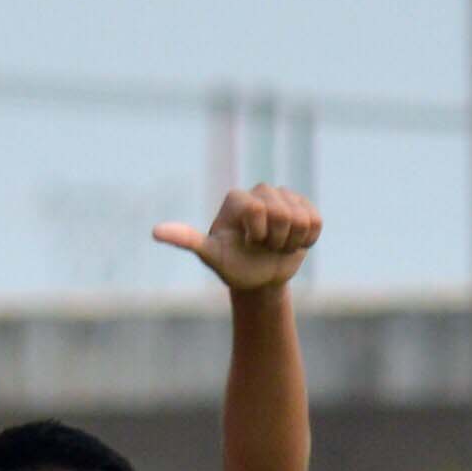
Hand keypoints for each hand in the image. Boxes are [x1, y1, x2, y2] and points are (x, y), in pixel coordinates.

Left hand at [156, 185, 322, 293]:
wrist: (259, 279)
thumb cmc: (232, 266)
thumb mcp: (210, 255)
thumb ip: (186, 240)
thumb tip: (155, 231)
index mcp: (236, 199)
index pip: (259, 208)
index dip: (258, 233)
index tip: (248, 243)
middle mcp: (260, 191)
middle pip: (282, 213)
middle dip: (275, 239)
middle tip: (263, 247)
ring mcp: (284, 197)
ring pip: (302, 217)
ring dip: (291, 241)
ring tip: (276, 246)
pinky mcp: (305, 206)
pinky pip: (316, 221)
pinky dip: (307, 240)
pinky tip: (292, 243)